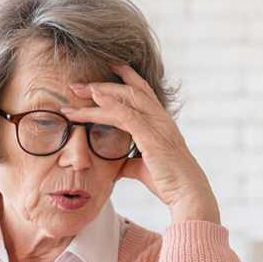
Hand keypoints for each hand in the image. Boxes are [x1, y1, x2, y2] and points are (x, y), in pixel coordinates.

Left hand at [60, 63, 219, 222]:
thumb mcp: (144, 169)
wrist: (188, 194)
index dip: (127, 77)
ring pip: (123, 99)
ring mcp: (157, 124)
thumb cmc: (169, 182)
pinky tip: (94, 98)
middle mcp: (160, 118)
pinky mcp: (151, 135)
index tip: (108, 67)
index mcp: (160, 122)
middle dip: (102, 84)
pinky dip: (108, 104)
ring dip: (97, 93)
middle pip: (129, 90)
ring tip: (75, 91)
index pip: (143, 91)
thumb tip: (117, 166)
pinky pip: (126, 114)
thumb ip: (130, 163)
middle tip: (76, 85)